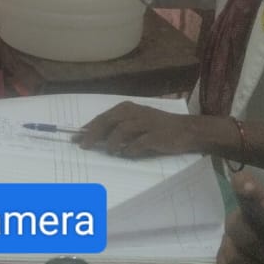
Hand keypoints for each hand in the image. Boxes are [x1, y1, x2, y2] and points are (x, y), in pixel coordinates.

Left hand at [75, 100, 205, 157]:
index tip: (76, 136)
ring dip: (112, 142)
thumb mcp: (137, 122)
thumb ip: (118, 128)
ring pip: (122, 129)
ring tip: (108, 151)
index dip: (89, 127)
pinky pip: (139, 142)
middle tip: (83, 145)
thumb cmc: (158, 127)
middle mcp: (135, 113)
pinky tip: (127, 154)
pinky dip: (130, 149)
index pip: (103, 117)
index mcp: (128, 108)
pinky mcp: (156, 135)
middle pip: (109, 121)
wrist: (187, 130)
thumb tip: (96, 139)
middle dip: (94, 133)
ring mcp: (146, 123)